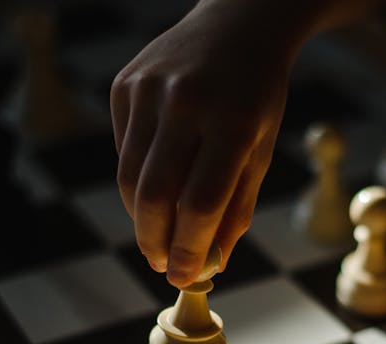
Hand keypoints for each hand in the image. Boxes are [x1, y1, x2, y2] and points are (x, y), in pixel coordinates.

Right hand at [111, 2, 300, 286]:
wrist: (238, 25)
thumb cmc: (257, 95)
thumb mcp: (263, 149)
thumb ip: (236, 208)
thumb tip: (210, 264)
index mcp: (233, 119)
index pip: (202, 202)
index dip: (190, 249)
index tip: (184, 276)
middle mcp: (186, 100)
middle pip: (155, 195)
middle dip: (154, 241)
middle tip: (161, 264)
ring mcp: (148, 89)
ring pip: (130, 177)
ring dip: (141, 217)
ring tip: (158, 234)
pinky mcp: (124, 85)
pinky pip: (122, 151)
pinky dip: (136, 178)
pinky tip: (158, 179)